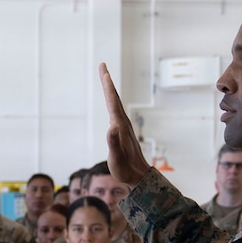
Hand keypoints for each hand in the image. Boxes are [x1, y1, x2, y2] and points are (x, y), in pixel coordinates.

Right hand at [98, 63, 149, 186]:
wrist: (139, 176)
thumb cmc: (126, 170)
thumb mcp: (117, 160)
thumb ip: (114, 143)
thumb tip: (112, 127)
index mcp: (120, 127)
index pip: (112, 102)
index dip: (107, 86)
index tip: (104, 71)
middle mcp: (122, 123)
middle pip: (114, 98)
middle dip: (108, 82)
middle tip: (102, 66)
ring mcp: (123, 127)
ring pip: (115, 103)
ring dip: (109, 90)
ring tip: (104, 78)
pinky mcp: (122, 131)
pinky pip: (115, 110)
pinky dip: (111, 101)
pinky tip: (110, 101)